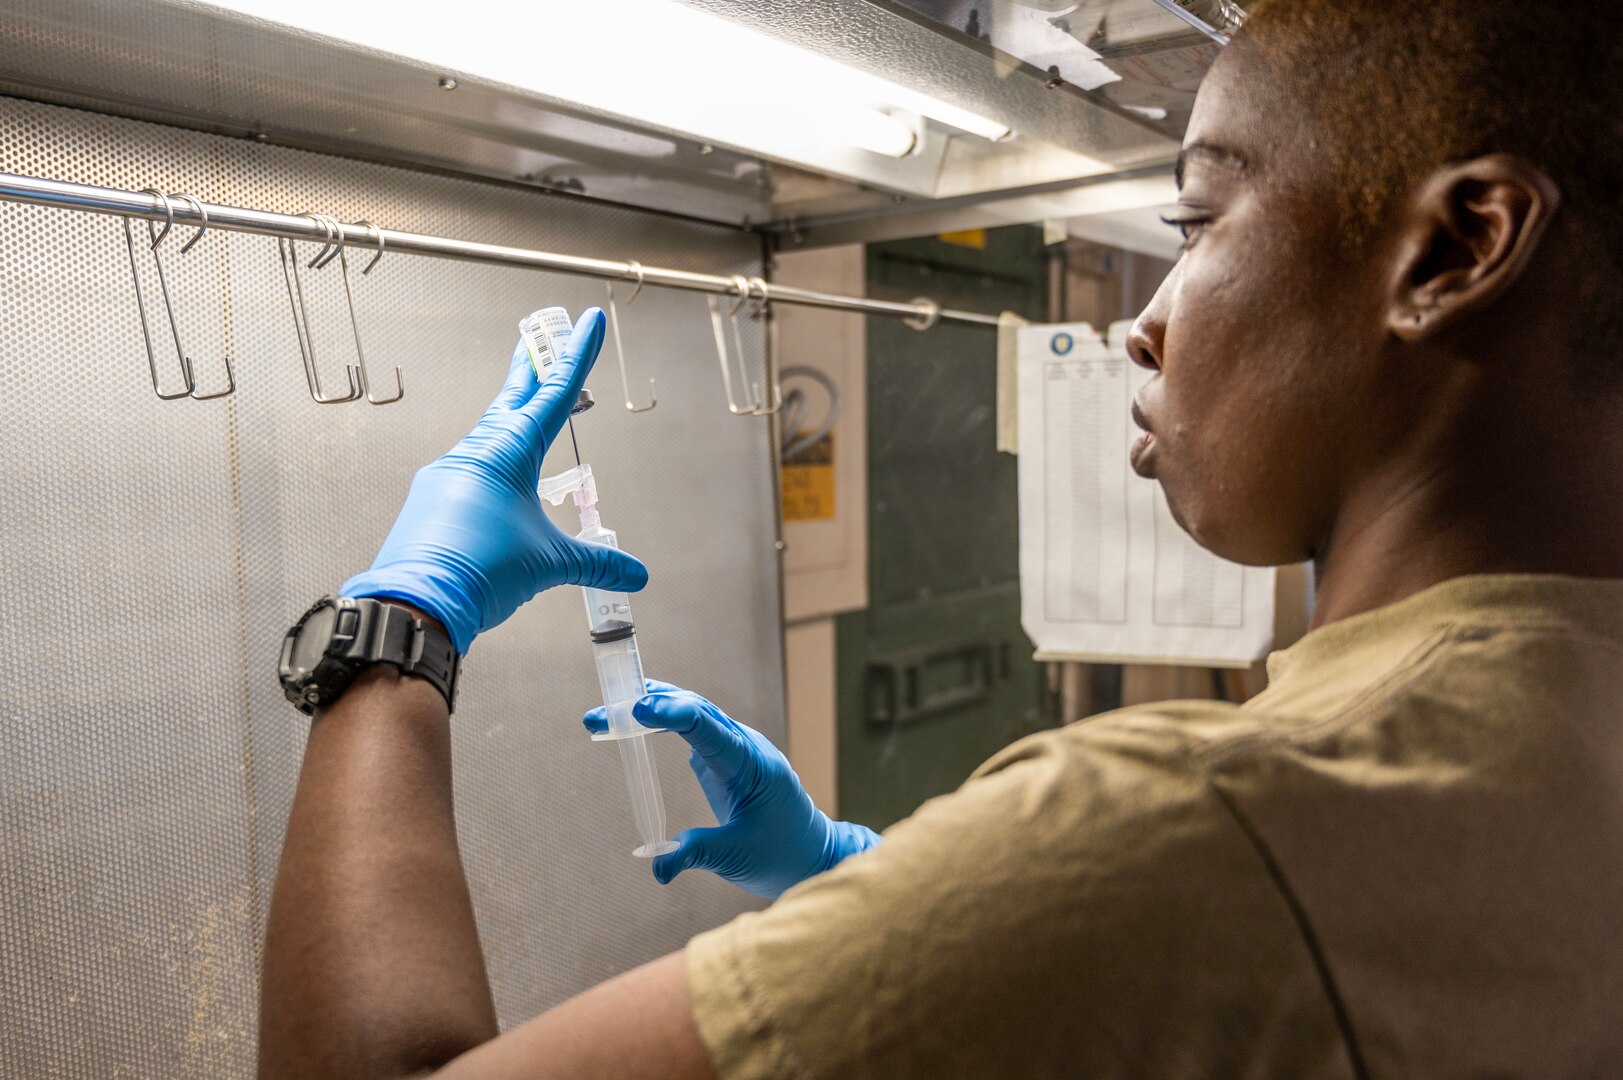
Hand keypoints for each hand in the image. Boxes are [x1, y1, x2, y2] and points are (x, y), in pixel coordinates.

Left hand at [343, 309, 646, 653]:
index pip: (555, 394)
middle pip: (511, 399)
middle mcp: (475, 454)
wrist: (419, 601)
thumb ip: (596, 562)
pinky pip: (468, 469)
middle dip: (530, 369)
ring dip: (509, 418)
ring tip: (523, 408)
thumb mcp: (550, 563)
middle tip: (539, 339)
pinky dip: (490, 462)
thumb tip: (635, 574)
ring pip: (487, 435)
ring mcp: (448, 475)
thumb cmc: (480, 570)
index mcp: (509, 452)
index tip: (586, 322)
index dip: (578, 357)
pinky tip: (498, 481)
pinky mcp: (432, 500)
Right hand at [584, 680, 880, 898]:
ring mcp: (737, 746)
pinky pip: (695, 726)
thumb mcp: (737, 857)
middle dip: (649, 706)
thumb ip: (696, 854)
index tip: (638, 708)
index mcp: (752, 766)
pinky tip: (633, 718)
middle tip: (601, 713)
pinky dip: (664, 719)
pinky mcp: (726, 754)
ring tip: (606, 712)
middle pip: (696, 710)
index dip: (672, 714)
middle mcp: (746, 746)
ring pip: (695, 711)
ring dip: (653, 707)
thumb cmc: (780, 854)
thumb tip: (656, 869)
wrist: (811, 852)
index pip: (709, 729)